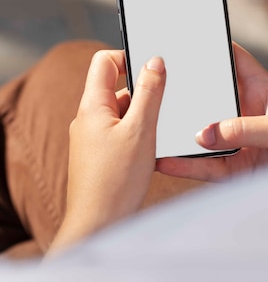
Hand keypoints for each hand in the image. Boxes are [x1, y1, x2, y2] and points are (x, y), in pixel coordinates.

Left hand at [47, 50, 164, 253]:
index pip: (104, 62)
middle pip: (116, 87)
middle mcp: (88, 119)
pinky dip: (138, 134)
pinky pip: (121, 133)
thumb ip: (149, 93)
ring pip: (122, 112)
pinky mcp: (100, 155)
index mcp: (92, 106)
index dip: (128, 57)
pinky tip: (151, 150)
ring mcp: (92, 138)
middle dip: (143, 92)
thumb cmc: (116, 180)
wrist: (98, 224)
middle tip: (164, 105)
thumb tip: (154, 62)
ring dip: (142, 116)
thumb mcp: (141, 130)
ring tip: (158, 133)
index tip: (153, 67)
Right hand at [157, 43, 267, 182]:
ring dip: (179, 131)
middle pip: (210, 97)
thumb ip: (246, 129)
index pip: (235, 62)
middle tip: (157, 86)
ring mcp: (239, 142)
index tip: (188, 39)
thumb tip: (206, 133)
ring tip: (153, 126)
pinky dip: (185, 164)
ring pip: (202, 133)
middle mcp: (246, 114)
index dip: (214, 49)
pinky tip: (167, 160)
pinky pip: (205, 166)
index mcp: (263, 92)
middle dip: (186, 92)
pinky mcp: (235, 170)